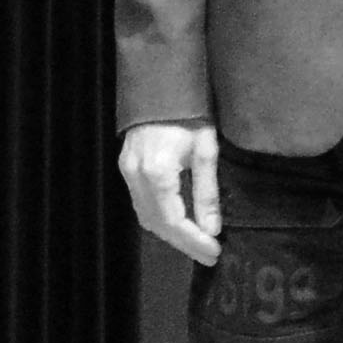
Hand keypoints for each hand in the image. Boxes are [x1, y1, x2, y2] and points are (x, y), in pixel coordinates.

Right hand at [120, 122, 224, 266]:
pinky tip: (179, 224)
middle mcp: (136, 175)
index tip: (215, 252)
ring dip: (171, 234)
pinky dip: (160, 219)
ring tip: (197, 244)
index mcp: (157, 172)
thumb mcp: (206, 151)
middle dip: (184, 243)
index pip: (174, 220)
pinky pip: (141, 204)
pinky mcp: (126, 167)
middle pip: (157, 224)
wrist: (162, 87)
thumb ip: (207, 192)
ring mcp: (127, 171)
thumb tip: (212, 229)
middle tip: (209, 256)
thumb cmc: (189, 114)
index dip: (194, 241)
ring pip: (146, 217)